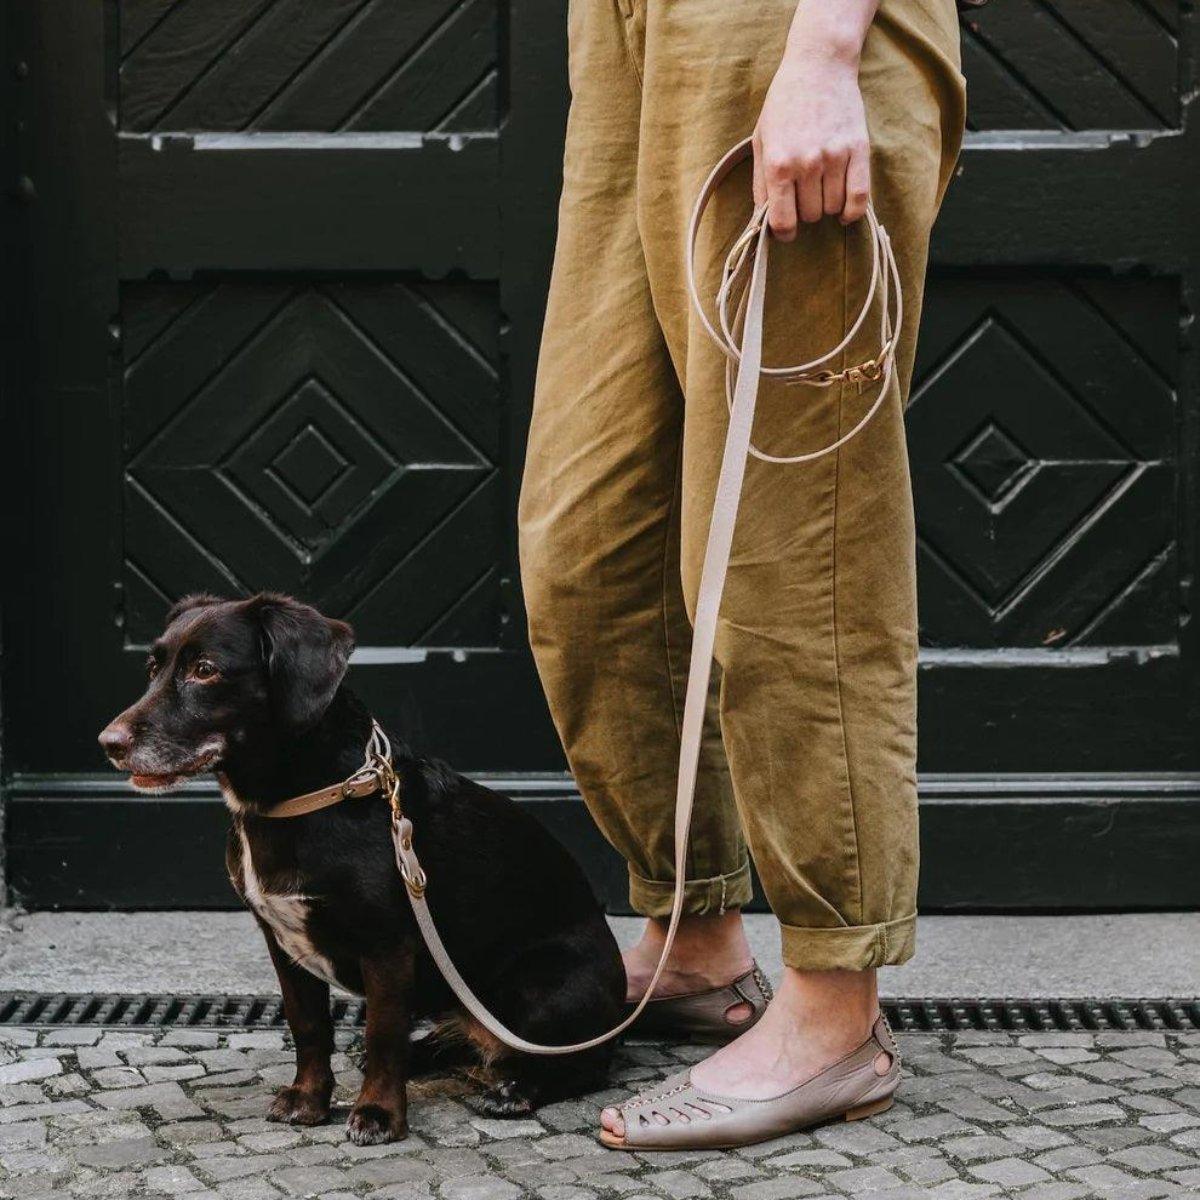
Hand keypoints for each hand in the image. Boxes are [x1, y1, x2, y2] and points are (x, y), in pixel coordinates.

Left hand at [752, 46, 871, 238]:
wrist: (819, 67)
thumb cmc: (784, 105)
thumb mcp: (761, 141)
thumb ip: (760, 184)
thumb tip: (761, 222)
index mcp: (778, 163)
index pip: (783, 221)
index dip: (783, 233)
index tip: (786, 231)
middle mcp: (807, 162)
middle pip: (810, 215)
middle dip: (805, 212)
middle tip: (803, 196)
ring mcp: (835, 156)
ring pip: (833, 208)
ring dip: (826, 206)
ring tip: (821, 189)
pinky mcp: (858, 150)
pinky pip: (859, 197)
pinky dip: (852, 212)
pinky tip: (844, 211)